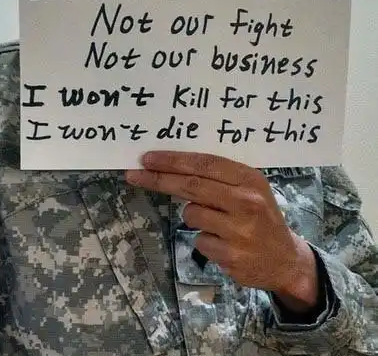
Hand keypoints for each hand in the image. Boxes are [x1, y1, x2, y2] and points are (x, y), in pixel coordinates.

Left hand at [125, 151, 318, 307]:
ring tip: (216, 221)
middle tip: (134, 174)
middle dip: (159, 179)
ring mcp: (239, 231)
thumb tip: (173, 164)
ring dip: (192, 216)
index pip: (204, 164)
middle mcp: (246, 202)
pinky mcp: (231, 255)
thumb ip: (218, 176)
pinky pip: (198, 240)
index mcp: (249, 179)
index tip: (147, 158)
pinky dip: (203, 239)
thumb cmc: (260, 215)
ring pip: (191, 214)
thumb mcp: (249, 188)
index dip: (173, 160)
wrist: (285, 259)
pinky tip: (223, 242)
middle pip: (191, 186)